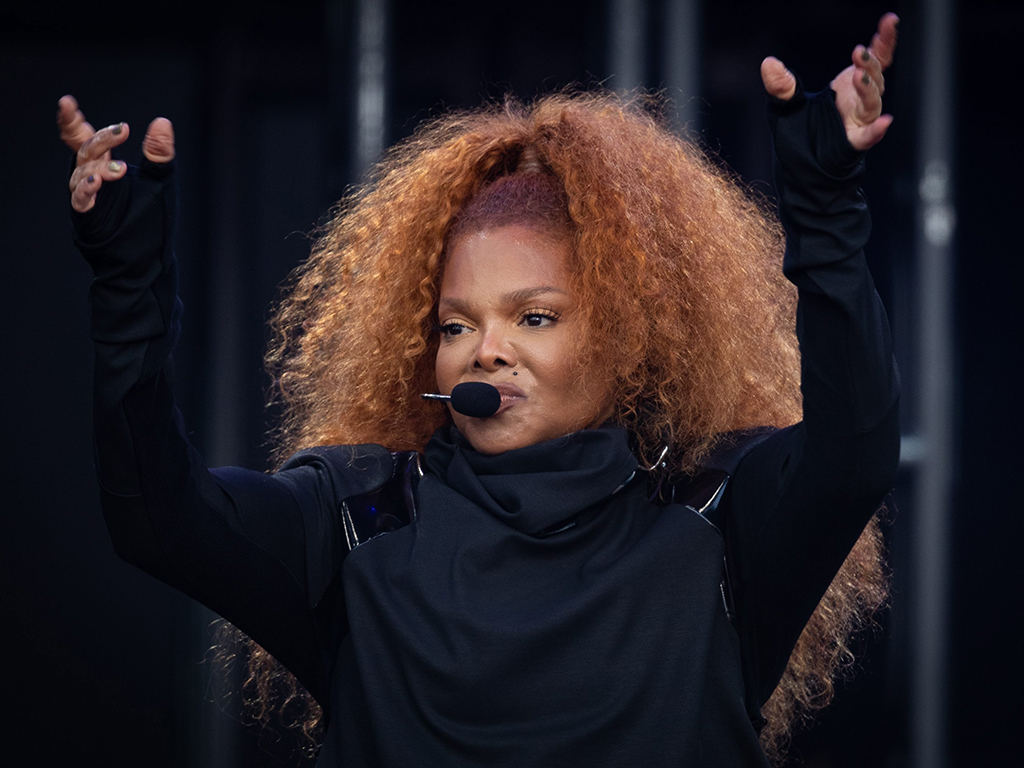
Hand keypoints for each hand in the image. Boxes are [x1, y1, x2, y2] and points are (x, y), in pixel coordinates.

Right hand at [57, 95, 174, 212]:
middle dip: (102, 139)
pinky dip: (86, 190)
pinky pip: (80, 200)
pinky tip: (96, 182)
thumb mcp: (160, 179)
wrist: (150, 253)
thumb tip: (162, 122)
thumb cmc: (151, 215)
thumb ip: (158, 152)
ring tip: (120, 169)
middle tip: (123, 130)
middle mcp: (92, 175)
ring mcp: (88, 195)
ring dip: (100, 168)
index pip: (83, 137)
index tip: (67, 102)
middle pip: (86, 150)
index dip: (72, 121)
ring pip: (82, 173)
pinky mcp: (88, 216)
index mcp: (106, 162)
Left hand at [760, 12, 898, 151]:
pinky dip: (877, 130)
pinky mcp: (856, 142)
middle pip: (874, 78)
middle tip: (858, 53)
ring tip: (860, 76)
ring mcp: (860, 121)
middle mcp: (861, 100)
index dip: (883, 40)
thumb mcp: (787, 104)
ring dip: (868, 88)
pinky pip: (869, 136)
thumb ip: (781, 85)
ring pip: (872, 102)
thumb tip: (768, 63)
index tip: (890, 21)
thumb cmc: (803, 130)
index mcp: (851, 85)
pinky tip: (884, 122)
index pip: (874, 59)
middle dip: (869, 64)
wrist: (802, 164)